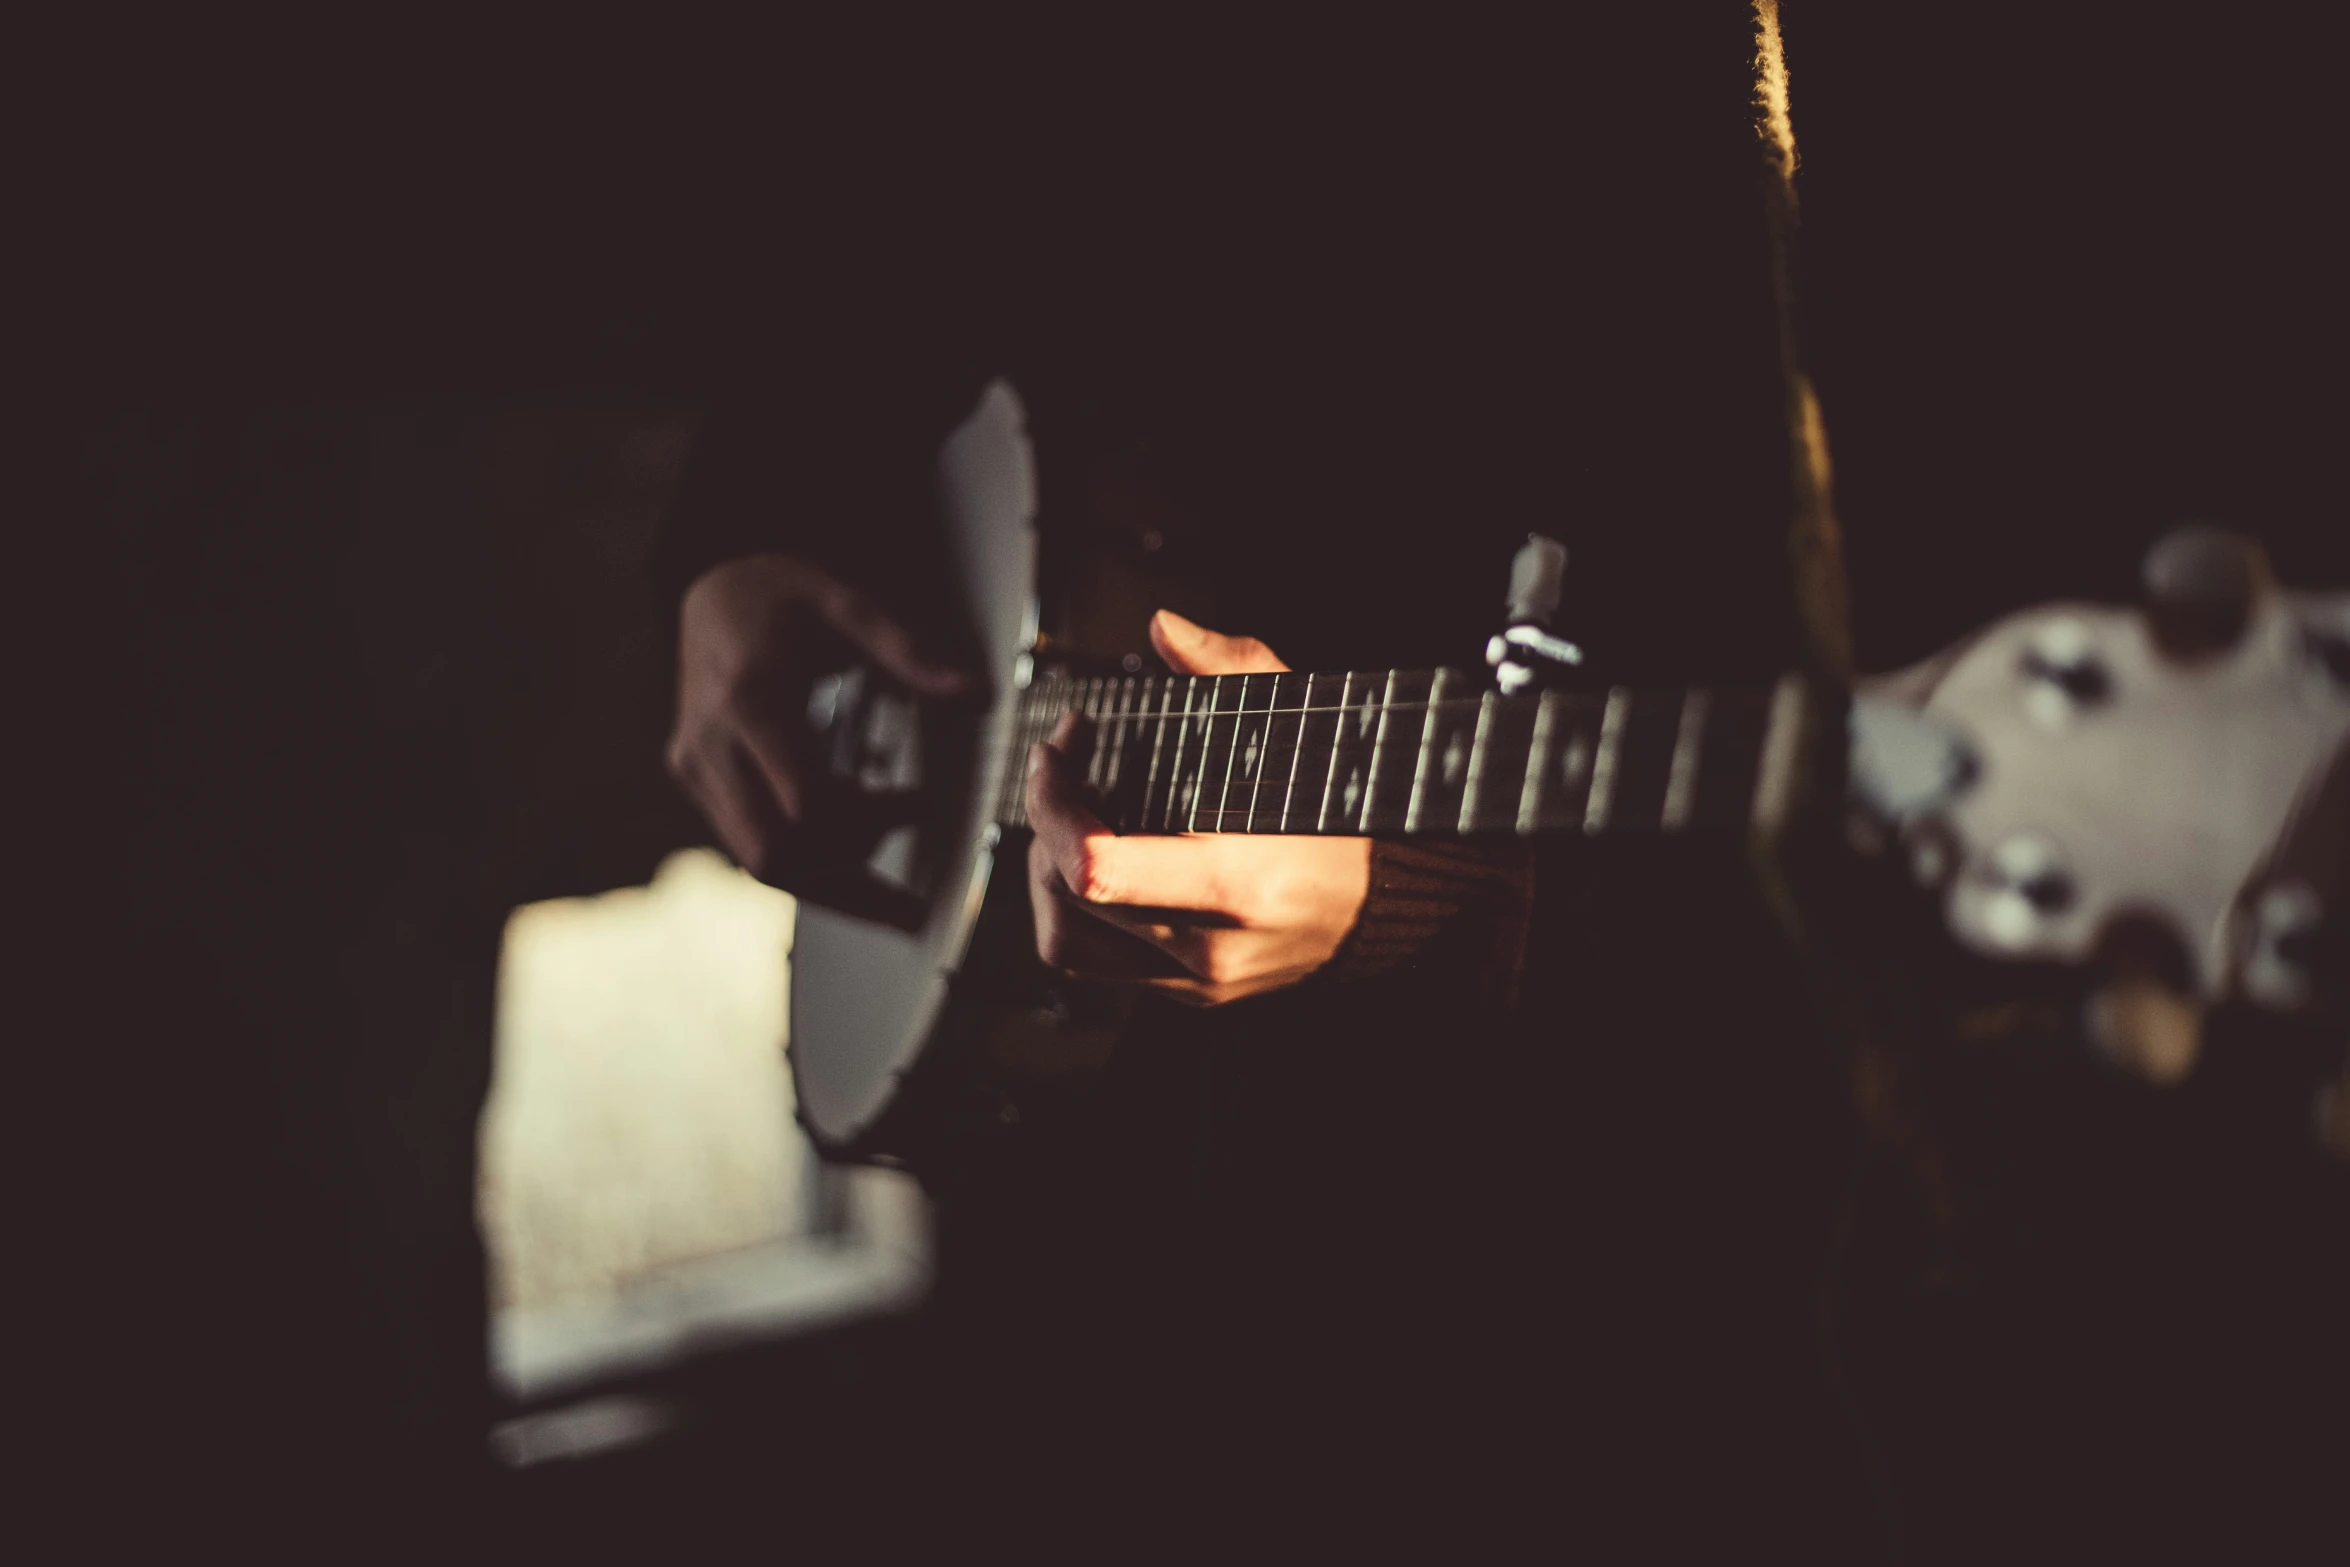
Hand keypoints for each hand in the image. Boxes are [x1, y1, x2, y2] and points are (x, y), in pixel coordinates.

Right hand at [667, 554, 968, 885]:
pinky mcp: (699, 784)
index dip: (869, 818)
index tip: (918, 803)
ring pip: (760, 864)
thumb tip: (979, 697)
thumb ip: (911, 655)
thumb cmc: (780, 598)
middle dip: (849, 874)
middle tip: (909, 891)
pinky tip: (853, 867)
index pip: (804, 800)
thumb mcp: (848, 606)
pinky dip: (805, 867)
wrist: (710, 592)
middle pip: (776, 851)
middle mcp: (712, 744)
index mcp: (749, 698)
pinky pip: (749, 849)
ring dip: (830, 887)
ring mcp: (698, 770)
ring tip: (893, 904)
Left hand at [1025, 611, 1372, 1005]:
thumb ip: (1228, 667)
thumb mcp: (1293, 719)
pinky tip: (1096, 860)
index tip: (1060, 750)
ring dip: (1046, 872)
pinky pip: (1096, 963)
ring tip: (1070, 818)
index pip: (1094, 867)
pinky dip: (1076, 910)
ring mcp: (1198, 978)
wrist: (1388, 897)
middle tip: (1065, 763)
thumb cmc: (1337, 803)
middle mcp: (1210, 945)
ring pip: (1064, 940)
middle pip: (1067, 893)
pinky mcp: (1192, 992)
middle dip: (1046, 814)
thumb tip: (1164, 628)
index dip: (1053, 803)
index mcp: (1234, 884)